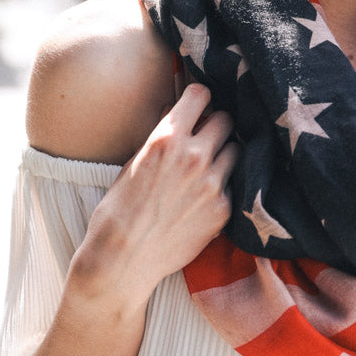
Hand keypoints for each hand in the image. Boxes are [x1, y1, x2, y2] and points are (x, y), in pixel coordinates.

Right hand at [72, 83, 238, 307]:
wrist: (122, 260)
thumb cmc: (119, 209)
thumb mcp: (133, 162)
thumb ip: (161, 135)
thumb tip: (176, 111)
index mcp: (167, 139)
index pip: (201, 95)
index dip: (200, 98)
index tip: (199, 104)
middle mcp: (194, 156)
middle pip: (226, 120)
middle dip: (216, 124)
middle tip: (207, 135)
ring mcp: (212, 184)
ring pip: (235, 150)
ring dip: (224, 153)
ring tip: (208, 166)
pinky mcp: (223, 209)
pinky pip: (234, 184)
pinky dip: (223, 185)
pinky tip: (205, 195)